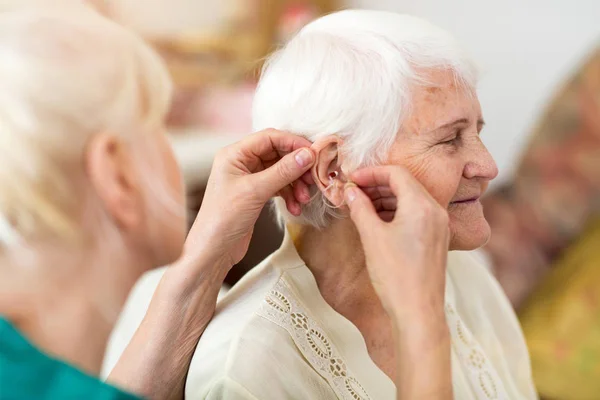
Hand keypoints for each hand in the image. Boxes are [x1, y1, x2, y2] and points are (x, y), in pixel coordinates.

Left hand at [185, 129, 314, 269]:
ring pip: (281, 172)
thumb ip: (283, 171)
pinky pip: (279, 186)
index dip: (293, 143)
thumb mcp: (255, 191)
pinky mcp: (255, 194)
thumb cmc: (224, 218)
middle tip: (312, 179)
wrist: (213, 251)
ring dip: (295, 184)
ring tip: (303, 199)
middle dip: (297, 167)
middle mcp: (241, 162)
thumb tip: (308, 154)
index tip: (314, 153)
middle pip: (278, 154)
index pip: (270, 137)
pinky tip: (295, 208)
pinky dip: (289, 195)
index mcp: (235, 154)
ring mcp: (249, 178)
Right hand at [344, 166, 449, 325]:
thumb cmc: (396, 276)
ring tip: (361, 205)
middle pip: (405, 183)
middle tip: (354, 191)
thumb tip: (350, 191)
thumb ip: (360, 208)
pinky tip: (377, 220)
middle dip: (377, 184)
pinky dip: (396, 211)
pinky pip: (416, 214)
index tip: (352, 179)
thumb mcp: (372, 237)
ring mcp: (439, 226)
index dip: (371, 172)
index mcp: (422, 205)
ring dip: (386, 197)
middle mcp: (436, 211)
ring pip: (411, 199)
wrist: (418, 313)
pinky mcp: (437, 239)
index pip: (396, 173)